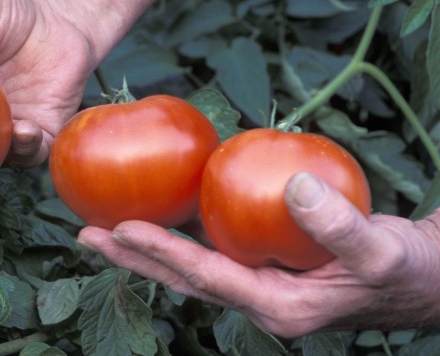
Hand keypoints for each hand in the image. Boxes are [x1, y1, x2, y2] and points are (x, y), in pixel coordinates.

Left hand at [78, 172, 439, 337]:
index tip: (120, 228)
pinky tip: (167, 213)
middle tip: (87, 234)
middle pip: (184, 278)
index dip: (164, 253)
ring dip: (150, 248)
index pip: (208, 278)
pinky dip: (185, 234)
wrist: (422, 277)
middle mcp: (260, 301)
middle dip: (134, 257)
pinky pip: (216, 250)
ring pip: (193, 267)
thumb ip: (338, 225)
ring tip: (106, 228)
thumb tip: (293, 185)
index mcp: (279, 307)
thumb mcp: (382, 251)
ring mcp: (260, 285)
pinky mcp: (265, 267)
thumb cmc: (407, 270)